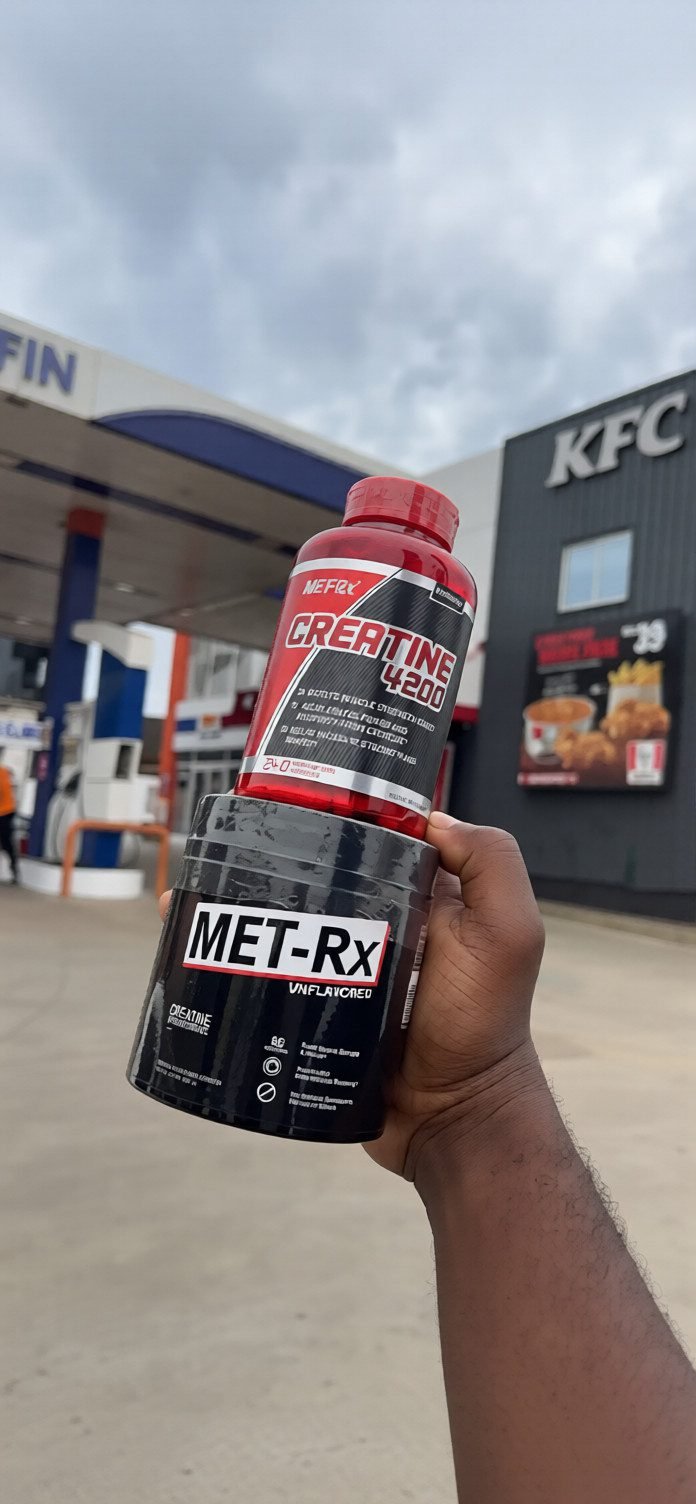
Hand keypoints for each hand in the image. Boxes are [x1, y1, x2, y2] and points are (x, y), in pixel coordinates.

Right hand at [156, 815, 544, 1179]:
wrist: (450, 1117)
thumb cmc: (483, 1023)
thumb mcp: (509, 933)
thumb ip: (491, 863)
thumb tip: (430, 818)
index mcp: (422, 895)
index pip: (372, 837)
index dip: (335, 815)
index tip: (285, 799)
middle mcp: (379, 924)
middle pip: (316, 875)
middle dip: (268, 860)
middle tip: (221, 852)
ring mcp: (340, 967)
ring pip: (282, 924)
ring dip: (237, 908)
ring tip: (190, 895)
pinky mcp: (312, 1007)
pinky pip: (268, 977)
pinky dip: (232, 962)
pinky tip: (190, 947)